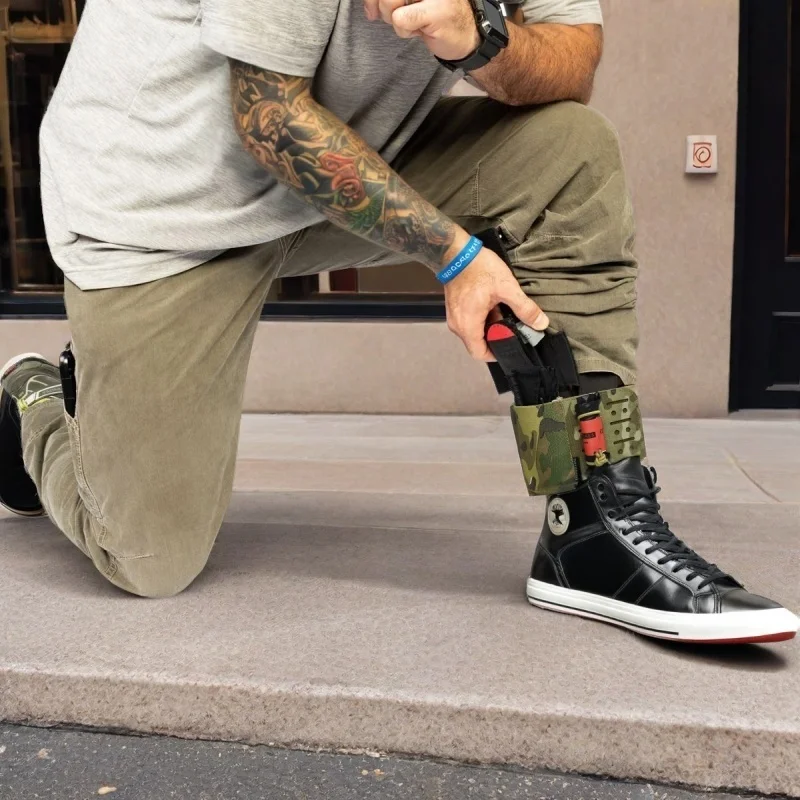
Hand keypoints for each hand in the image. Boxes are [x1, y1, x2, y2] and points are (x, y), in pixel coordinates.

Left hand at [363, 0, 481, 61]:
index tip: (373, 8)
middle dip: (380, 6)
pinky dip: (405, 30)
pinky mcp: (435, 10)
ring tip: (413, 20)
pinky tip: (421, 29)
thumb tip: (368, 5)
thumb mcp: (405, 1)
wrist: (466, 33)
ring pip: (388, 2)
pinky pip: (400, 20)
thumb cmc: (433, 14)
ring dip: (394, 19)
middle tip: (395, 15)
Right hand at [443, 245, 549, 360]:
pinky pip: (469, 323)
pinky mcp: (454, 309)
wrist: (455, 251)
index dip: (497, 354)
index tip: (511, 345)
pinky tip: (493, 306)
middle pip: (477, 344)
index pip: (480, 354)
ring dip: (489, 327)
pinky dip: (482, 320)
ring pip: (474, 333)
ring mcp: (453, 317)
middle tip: (512, 328)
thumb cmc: (479, 268)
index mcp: (468, 325)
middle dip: (495, 338)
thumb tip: (541, 324)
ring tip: (504, 314)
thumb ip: (524, 308)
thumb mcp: (506, 287)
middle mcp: (457, 326)